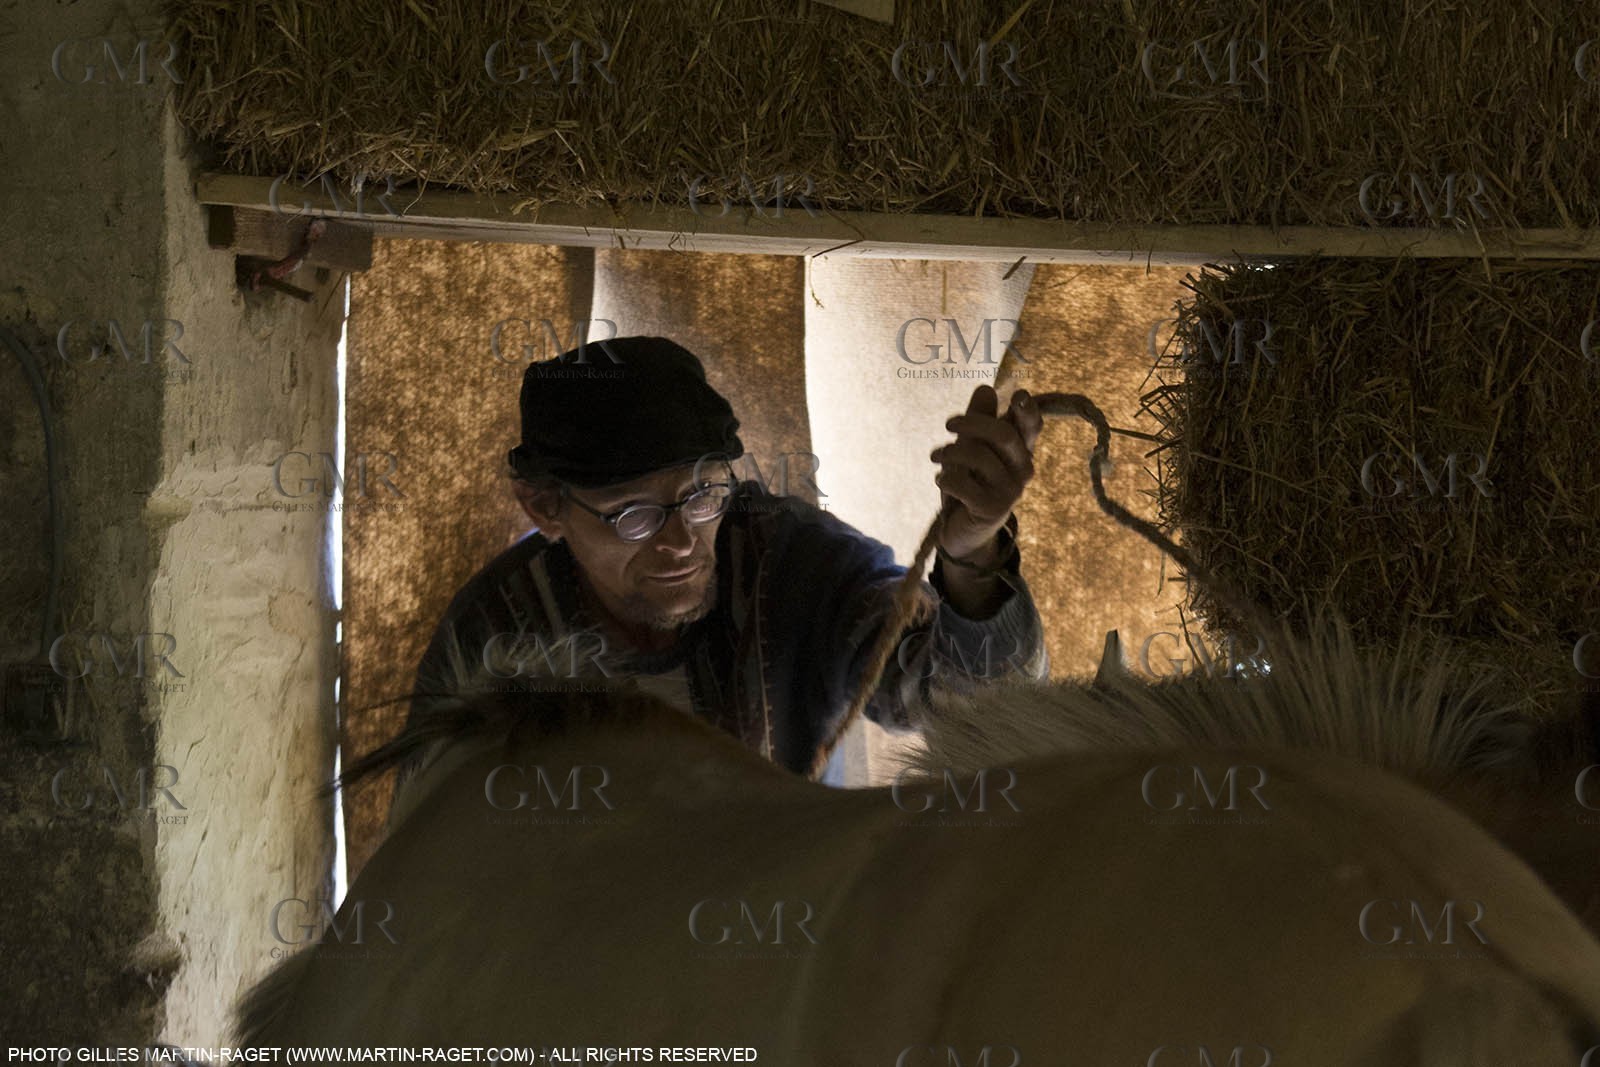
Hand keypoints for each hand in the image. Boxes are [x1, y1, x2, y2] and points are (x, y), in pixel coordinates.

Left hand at [930, 385, 1042, 562]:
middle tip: (948, 424)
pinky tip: (941, 481)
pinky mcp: (992, 509)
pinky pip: (963, 483)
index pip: (1032, 427)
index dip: (1028, 410)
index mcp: (1021, 451)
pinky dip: (946, 478)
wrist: (965, 532)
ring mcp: (1011, 491)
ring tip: (935, 456)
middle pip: (1004, 435)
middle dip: (972, 424)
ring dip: (950, 452)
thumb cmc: (971, 484)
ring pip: (980, 457)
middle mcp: (1023, 470)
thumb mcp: (972, 449)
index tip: (1018, 395)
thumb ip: (979, 420)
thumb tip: (985, 388)